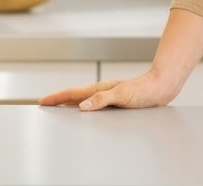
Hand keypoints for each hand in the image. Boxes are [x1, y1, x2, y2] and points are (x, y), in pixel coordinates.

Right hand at [38, 70, 175, 111]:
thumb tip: (82, 106)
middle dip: (59, 100)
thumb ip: (102, 99)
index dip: (57, 97)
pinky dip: (82, 108)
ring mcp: (107, 96)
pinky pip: (92, 105)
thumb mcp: (121, 95)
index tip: (43, 101)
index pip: (73, 94)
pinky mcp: (114, 101)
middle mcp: (101, 92)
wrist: (159, 88)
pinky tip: (84, 114)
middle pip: (74, 96)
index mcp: (99, 89)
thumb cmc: (143, 91)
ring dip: (69, 104)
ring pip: (83, 100)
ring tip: (58, 109)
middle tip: (45, 105)